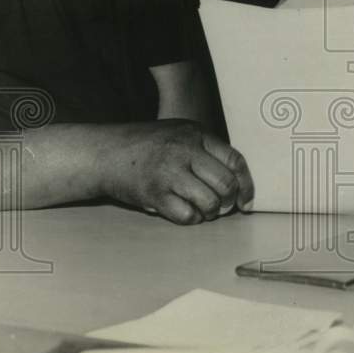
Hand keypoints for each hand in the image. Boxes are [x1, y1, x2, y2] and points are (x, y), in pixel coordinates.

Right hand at [97, 120, 253, 224]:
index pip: (235, 160)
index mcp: (196, 134)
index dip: (246, 184)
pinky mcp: (155, 193)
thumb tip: (236, 180)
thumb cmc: (147, 145)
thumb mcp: (180, 134)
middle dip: (229, 201)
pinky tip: (185, 212)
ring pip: (210, 202)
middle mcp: (185, 150)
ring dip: (211, 212)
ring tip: (203, 210)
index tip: (247, 200)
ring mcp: (170, 172)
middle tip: (223, 207)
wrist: (106, 152)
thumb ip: (206, 150)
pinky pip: (187, 215)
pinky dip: (192, 219)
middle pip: (226, 183)